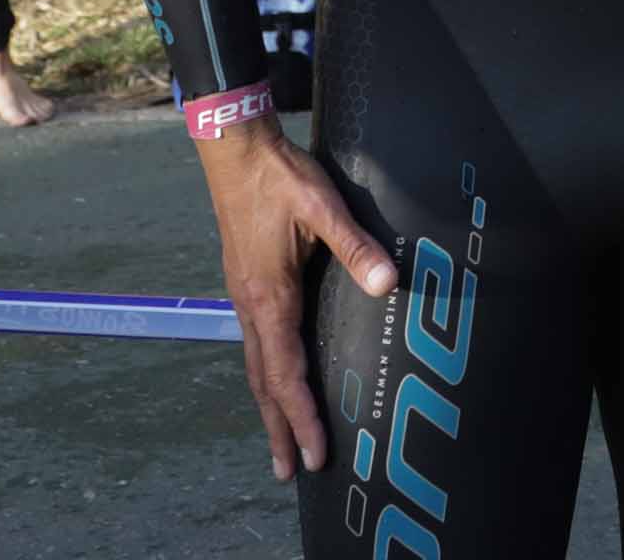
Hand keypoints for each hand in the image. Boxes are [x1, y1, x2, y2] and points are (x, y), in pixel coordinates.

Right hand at [198, 124, 398, 481]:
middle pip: (265, 382)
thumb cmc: (280, 178)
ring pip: (257, 365)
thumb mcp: (323, 208)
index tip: (313, 453)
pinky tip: (277, 376)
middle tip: (291, 472)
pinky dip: (267, 373)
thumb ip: (355, 247)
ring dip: (271, 405)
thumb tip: (387, 283)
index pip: (286, 373)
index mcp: (269, 297)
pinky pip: (257, 343)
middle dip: (280, 428)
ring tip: (281, 440)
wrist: (236, 152)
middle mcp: (251, 306)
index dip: (301, 416)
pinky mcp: (248, 283)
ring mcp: (245, 296)